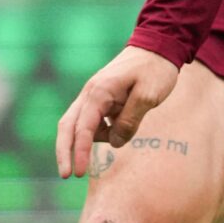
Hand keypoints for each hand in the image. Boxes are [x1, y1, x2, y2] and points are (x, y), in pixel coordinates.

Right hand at [57, 46, 179, 177]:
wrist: (158, 47)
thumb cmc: (155, 70)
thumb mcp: (148, 95)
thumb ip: (130, 120)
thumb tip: (115, 143)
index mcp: (99, 93)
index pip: (83, 128)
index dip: (80, 152)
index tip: (78, 174)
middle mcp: (90, 94)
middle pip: (68, 127)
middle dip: (65, 152)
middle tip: (67, 176)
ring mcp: (93, 96)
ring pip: (78, 125)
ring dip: (86, 142)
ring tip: (111, 142)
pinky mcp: (101, 99)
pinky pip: (94, 121)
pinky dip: (101, 132)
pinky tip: (119, 131)